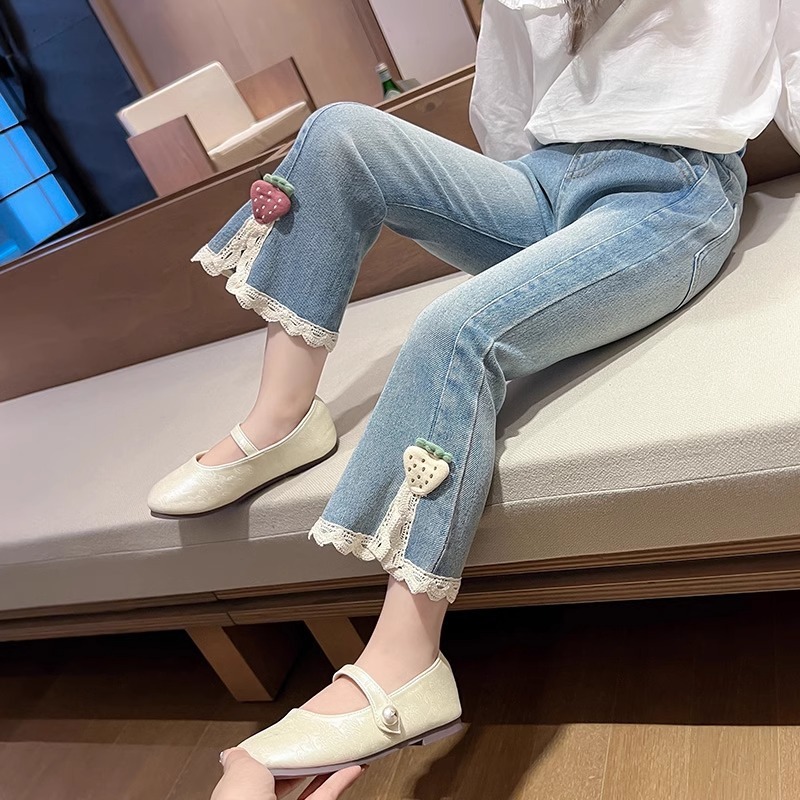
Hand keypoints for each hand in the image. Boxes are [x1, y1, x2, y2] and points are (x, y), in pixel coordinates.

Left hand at [212, 747, 363, 799]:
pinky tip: (350, 768)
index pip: (257, 774)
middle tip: (313, 747)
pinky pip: (325, 797)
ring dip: (326, 770)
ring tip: (337, 753)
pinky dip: (340, 781)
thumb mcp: (239, 770)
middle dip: (302, 763)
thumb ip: (240, 758)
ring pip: (310, 790)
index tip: (286, 743)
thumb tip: (233, 752)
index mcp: (241, 795)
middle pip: (288, 782)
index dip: (273, 758)